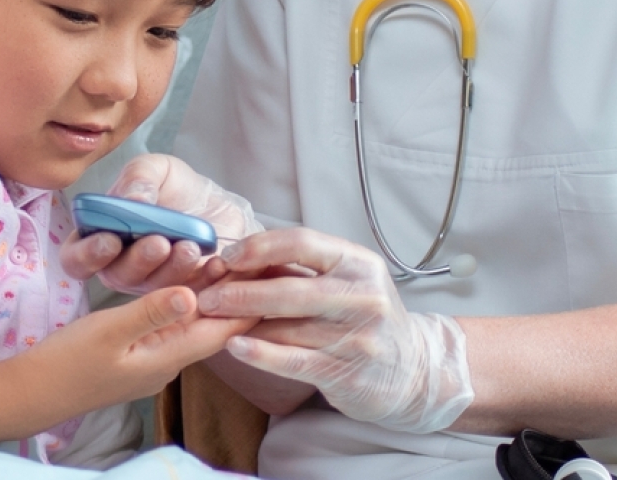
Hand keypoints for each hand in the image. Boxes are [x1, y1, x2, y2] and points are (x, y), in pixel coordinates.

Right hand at [19, 286, 257, 425]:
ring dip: (210, 299)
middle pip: (210, 328)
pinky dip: (186, 307)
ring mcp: (150, 362)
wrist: (29, 394)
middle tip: (257, 265)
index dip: (246, 305)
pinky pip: (172, 329)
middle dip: (233, 298)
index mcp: (165, 358)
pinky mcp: (136, 357)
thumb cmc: (66, 362)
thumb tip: (193, 295)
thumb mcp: (108, 331)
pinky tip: (188, 288)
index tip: (271, 279)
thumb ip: (151, 312)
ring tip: (229, 267)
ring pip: (191, 327)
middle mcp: (165, 363)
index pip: (219, 331)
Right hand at [60, 153, 263, 293]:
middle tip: (158, 243)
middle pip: (116, 276)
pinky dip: (202, 280)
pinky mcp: (183, 294)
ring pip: (153, 289)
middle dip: (138, 260)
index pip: (76, 258)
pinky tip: (214, 261)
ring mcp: (150, 285)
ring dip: (171, 269)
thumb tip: (131, 200)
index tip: (111, 240)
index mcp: (100, 237)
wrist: (215, 203)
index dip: (88, 254)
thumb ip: (138, 178)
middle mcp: (120, 266)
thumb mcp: (155, 169)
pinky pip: (189, 296)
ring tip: (189, 247)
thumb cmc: (174, 187)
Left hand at [196, 228, 472, 433]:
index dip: (258, 247)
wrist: (412, 370)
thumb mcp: (343, 280)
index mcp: (359, 263)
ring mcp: (358, 337)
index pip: (302, 242)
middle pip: (290, 289)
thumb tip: (235, 259)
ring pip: (287, 327)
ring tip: (210, 319)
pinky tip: (234, 346)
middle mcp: (363, 296)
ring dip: (241, 323)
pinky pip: (294, 361)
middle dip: (240, 290)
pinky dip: (260, 353)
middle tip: (205, 294)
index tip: (226, 256)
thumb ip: (298, 269)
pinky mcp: (348, 373)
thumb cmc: (363, 315)